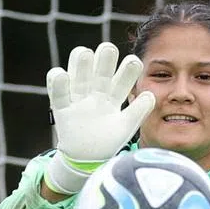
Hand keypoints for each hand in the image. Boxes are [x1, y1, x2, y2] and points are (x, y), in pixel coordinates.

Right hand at [44, 43, 155, 194]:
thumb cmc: (108, 141)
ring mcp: (79, 98)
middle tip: (108, 49)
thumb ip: (138, 111)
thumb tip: (151, 95)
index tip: (134, 62)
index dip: (128, 70)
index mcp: (112, 95)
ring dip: (80, 64)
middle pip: (99, 71)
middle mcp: (95, 92)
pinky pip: (58, 92)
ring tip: (84, 54)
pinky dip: (58, 81)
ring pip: (78, 75)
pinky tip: (62, 74)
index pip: (122, 79)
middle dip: (104, 59)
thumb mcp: (125, 127)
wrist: (87, 159)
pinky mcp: (62, 107)